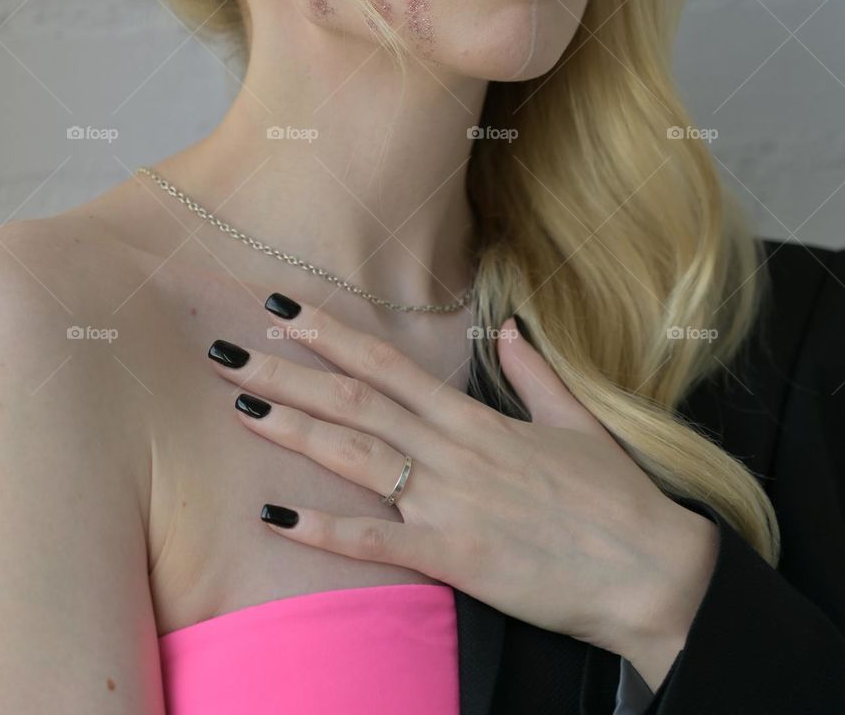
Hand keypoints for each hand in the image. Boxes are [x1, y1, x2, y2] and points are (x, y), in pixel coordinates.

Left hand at [206, 295, 716, 661]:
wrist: (650, 571)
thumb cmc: (614, 497)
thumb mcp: (575, 420)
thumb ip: (535, 372)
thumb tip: (511, 327)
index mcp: (476, 418)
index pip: (389, 364)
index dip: (332, 334)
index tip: (285, 307)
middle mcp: (453, 451)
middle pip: (356, 402)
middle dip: (289, 371)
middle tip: (229, 349)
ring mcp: (450, 502)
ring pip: (356, 457)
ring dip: (293, 430)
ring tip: (241, 404)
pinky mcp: (454, 558)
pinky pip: (376, 540)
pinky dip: (322, 528)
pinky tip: (275, 514)